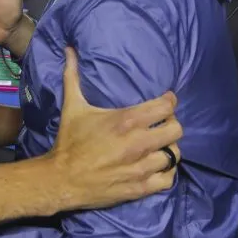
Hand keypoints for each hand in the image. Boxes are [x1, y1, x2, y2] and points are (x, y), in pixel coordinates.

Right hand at [46, 48, 181, 211]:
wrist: (61, 179)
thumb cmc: (69, 141)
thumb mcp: (73, 106)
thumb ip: (73, 76)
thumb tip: (69, 49)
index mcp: (126, 121)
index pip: (166, 107)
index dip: (169, 101)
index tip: (165, 101)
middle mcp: (138, 143)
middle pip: (176, 130)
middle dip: (171, 124)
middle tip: (162, 124)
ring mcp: (141, 168)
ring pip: (174, 155)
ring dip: (168, 149)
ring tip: (160, 146)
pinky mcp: (140, 188)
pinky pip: (168, 179)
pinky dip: (166, 172)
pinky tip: (157, 166)